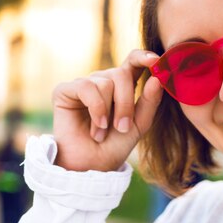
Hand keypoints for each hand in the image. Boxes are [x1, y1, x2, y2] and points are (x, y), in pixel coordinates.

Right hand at [51, 50, 162, 171]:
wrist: (92, 165)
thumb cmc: (115, 144)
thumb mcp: (139, 124)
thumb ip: (150, 101)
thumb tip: (157, 78)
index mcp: (123, 85)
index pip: (133, 61)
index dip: (143, 57)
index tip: (155, 61)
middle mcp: (103, 80)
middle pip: (121, 74)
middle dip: (126, 103)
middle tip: (122, 127)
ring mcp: (84, 84)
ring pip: (105, 82)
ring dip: (108, 112)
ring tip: (103, 131)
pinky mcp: (65, 90)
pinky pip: (86, 87)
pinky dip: (95, 108)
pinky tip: (95, 126)